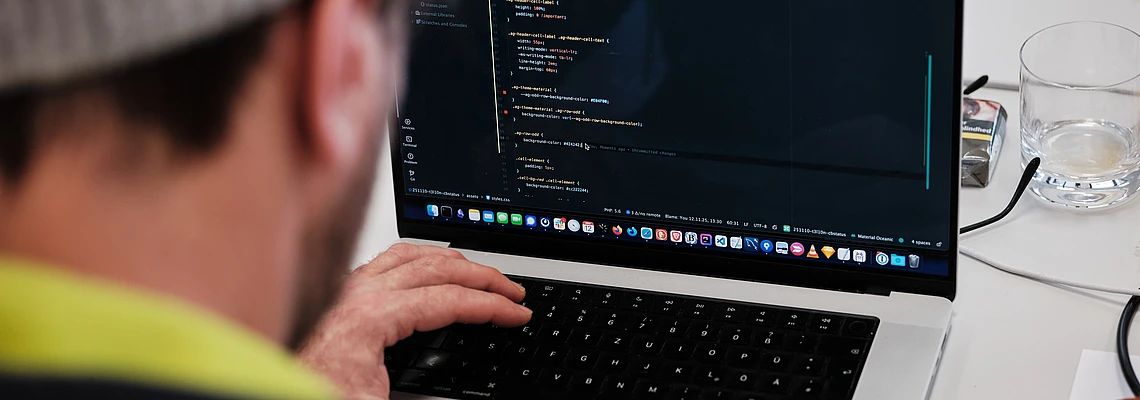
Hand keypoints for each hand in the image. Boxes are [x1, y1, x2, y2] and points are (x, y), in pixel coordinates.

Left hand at [298, 243, 530, 399]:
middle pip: (437, 267)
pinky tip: (434, 268)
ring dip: (455, 261)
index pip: (448, 299)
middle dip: (483, 276)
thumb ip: (426, 398)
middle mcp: (356, 294)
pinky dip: (423, 259)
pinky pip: (390, 260)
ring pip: (414, 254)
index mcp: (369, 318)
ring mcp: (347, 290)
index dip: (491, 307)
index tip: (517, 313)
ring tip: (483, 275)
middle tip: (513, 291)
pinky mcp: (341, 295)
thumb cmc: (316, 393)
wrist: (271, 396)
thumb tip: (462, 396)